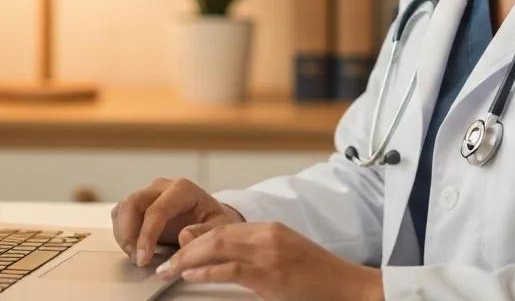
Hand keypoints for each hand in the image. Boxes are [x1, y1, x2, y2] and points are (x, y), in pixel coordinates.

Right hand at [110, 176, 244, 265]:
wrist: (211, 217)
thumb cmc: (214, 221)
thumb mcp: (219, 228)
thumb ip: (204, 233)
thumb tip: (184, 237)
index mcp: (183, 189)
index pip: (157, 209)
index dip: (146, 235)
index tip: (143, 259)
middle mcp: (162, 187)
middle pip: (132, 203)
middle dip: (128, 233)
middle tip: (136, 258)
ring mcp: (149, 193)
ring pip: (122, 208)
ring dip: (123, 235)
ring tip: (136, 256)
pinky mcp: (140, 204)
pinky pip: (121, 215)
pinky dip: (123, 233)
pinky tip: (134, 248)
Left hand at [155, 221, 381, 300]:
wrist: (349, 287)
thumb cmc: (319, 277)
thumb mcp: (284, 256)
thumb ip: (253, 252)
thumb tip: (218, 255)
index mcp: (271, 229)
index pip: (224, 227)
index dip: (197, 237)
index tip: (179, 248)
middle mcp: (268, 236)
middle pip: (216, 234)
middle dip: (186, 248)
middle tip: (165, 261)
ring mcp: (269, 254)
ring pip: (217, 248)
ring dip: (188, 259)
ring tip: (169, 270)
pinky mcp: (271, 275)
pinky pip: (230, 269)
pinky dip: (206, 271)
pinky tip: (190, 275)